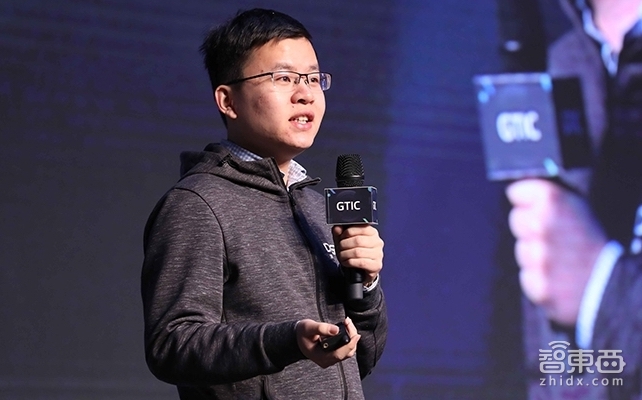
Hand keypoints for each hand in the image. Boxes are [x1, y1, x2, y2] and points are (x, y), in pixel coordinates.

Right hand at [295, 318, 359, 367]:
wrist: (298, 338)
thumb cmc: (302, 333)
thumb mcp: (308, 328)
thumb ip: (321, 328)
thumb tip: (336, 330)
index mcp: (320, 357)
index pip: (339, 354)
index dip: (349, 345)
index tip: (356, 335)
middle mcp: (328, 360)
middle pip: (347, 352)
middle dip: (351, 337)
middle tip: (348, 322)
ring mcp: (332, 358)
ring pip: (348, 351)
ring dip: (351, 337)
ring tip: (347, 323)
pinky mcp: (335, 354)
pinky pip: (346, 348)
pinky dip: (348, 338)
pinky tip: (346, 327)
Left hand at [332, 225, 383, 284]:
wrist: (359, 270)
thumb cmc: (353, 253)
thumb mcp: (345, 240)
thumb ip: (340, 232)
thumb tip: (337, 228)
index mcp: (372, 232)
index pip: (360, 228)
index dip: (347, 232)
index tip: (342, 237)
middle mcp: (377, 242)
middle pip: (358, 240)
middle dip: (345, 244)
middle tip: (340, 248)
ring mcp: (378, 254)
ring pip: (358, 252)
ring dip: (345, 254)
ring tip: (342, 256)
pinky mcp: (376, 265)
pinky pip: (360, 262)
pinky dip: (350, 262)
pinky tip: (347, 262)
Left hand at [506, 179, 607, 325]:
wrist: (612, 283)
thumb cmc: (594, 241)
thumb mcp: (579, 207)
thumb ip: (550, 200)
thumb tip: (519, 194)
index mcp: (552, 199)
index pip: (516, 193)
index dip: (526, 201)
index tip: (534, 206)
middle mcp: (541, 224)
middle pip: (517, 219)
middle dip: (529, 226)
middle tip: (553, 235)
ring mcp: (538, 255)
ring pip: (522, 248)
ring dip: (535, 254)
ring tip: (560, 258)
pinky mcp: (537, 282)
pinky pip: (527, 274)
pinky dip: (539, 277)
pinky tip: (557, 276)